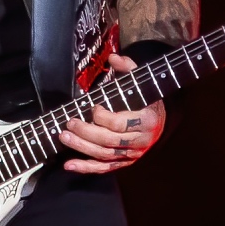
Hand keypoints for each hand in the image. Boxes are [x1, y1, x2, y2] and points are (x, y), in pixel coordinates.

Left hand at [59, 54, 164, 173]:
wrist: (160, 122)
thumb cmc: (146, 101)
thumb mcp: (142, 82)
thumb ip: (128, 68)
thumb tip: (113, 57)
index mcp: (146, 120)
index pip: (120, 123)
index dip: (103, 117)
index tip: (92, 107)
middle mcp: (140, 140)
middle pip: (109, 140)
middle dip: (86, 132)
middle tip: (69, 123)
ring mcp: (132, 154)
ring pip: (104, 155)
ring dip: (81, 147)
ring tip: (64, 137)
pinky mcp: (124, 162)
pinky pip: (104, 168)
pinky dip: (86, 168)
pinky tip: (69, 165)